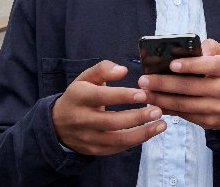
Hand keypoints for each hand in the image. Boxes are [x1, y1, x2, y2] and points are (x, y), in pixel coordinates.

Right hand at [51, 60, 166, 155]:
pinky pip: (117, 148)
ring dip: (142, 133)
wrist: (58, 124)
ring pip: (117, 139)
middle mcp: (81, 119)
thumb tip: (123, 70)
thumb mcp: (85, 78)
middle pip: (112, 121)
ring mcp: (87, 137)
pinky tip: (150, 132)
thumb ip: (103, 70)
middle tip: (158, 110)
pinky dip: (136, 141)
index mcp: (78, 97)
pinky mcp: (94, 150)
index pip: (101, 97)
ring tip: (162, 125)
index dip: (123, 96)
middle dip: (138, 117)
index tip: (143, 94)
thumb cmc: (79, 96)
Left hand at [139, 39, 219, 129]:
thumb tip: (190, 49)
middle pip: (190, 87)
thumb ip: (209, 47)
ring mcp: (217, 107)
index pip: (209, 65)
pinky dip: (167, 109)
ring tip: (143, 93)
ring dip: (160, 99)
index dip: (190, 65)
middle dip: (164, 83)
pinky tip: (154, 102)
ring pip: (184, 104)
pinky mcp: (209, 121)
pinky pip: (184, 115)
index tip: (171, 64)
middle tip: (144, 80)